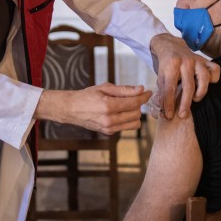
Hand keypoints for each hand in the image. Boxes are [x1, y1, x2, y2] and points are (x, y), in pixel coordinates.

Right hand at [37, 83, 151, 134]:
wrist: (71, 109)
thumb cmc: (87, 95)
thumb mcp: (105, 88)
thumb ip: (124, 89)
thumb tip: (141, 89)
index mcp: (108, 106)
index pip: (134, 102)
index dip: (144, 96)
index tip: (148, 92)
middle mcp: (109, 119)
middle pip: (136, 113)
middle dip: (138, 104)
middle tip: (134, 96)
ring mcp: (109, 128)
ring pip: (134, 122)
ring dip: (135, 113)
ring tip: (127, 105)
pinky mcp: (108, 132)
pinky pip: (127, 127)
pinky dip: (128, 119)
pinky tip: (121, 112)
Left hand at [149, 34, 220, 119]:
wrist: (170, 46)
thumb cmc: (166, 66)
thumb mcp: (160, 78)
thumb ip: (163, 94)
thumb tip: (164, 114)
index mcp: (171, 65)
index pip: (170, 88)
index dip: (169, 104)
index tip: (168, 115)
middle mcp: (185, 62)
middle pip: (188, 86)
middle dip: (185, 104)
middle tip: (182, 115)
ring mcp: (197, 60)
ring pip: (205, 78)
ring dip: (201, 92)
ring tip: (195, 99)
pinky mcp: (205, 60)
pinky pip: (216, 69)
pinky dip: (214, 78)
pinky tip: (207, 84)